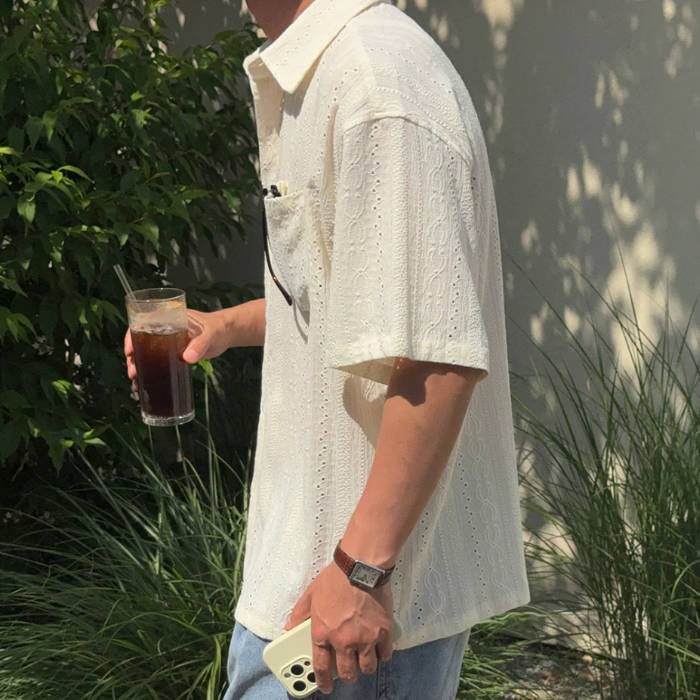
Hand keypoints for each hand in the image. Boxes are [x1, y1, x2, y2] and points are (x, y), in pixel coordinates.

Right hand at [123, 309, 232, 388]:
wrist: (227, 334)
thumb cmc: (218, 327)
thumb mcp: (209, 333)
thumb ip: (200, 344)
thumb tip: (187, 357)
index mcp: (168, 317)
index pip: (142, 323)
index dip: (132, 336)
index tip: (130, 350)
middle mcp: (164, 328)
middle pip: (141, 341)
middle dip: (133, 356)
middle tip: (132, 371)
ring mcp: (168, 341)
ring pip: (147, 353)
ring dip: (139, 365)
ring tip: (136, 380)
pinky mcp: (174, 353)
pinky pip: (159, 362)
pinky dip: (151, 371)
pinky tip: (145, 383)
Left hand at [285, 562, 393, 694]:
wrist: (360, 567)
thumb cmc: (335, 578)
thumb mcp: (310, 594)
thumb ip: (299, 613)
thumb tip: (289, 626)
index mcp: (323, 633)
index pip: (320, 667)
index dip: (322, 681)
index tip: (325, 687)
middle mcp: (344, 641)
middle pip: (347, 672)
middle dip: (347, 675)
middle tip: (348, 670)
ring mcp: (365, 638)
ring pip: (367, 667)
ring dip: (365, 666)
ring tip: (364, 659)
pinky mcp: (383, 632)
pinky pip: (385, 654)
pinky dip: (382, 654)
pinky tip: (379, 648)